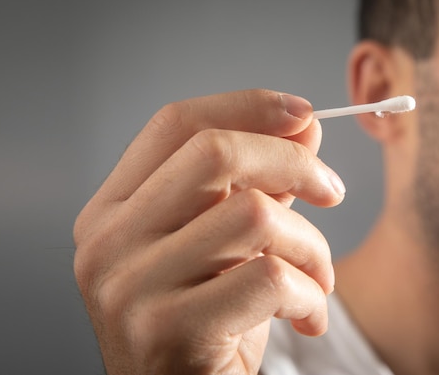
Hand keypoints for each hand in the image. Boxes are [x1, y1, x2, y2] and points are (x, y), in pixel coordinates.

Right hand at [73, 89, 344, 373]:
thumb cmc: (203, 327)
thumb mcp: (221, 249)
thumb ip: (254, 184)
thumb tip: (302, 126)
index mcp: (110, 211)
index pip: (174, 124)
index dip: (245, 106)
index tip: (303, 113)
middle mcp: (107, 242)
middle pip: (213, 152)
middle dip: (293, 162)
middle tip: (331, 191)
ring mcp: (129, 287)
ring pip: (254, 216)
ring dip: (311, 247)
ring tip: (318, 278)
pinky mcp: (168, 331)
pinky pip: (269, 278)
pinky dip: (310, 295)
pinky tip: (307, 317)